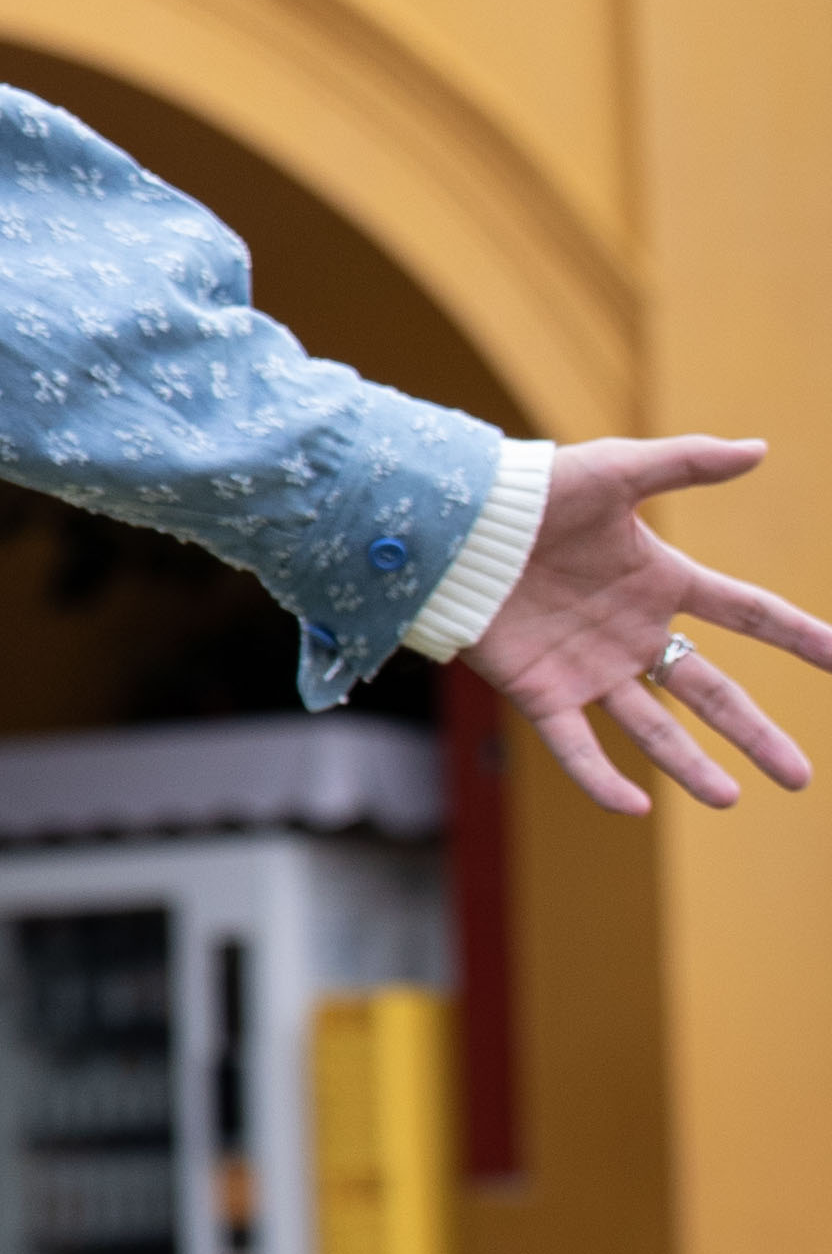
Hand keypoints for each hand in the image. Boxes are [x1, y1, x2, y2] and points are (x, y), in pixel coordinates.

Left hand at [472, 437, 831, 819]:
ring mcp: (590, 667)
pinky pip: (577, 745)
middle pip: (711, 691)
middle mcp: (633, 632)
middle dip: (756, 733)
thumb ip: (687, 463)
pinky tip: (634, 806)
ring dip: (692, 766)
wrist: (456, 523)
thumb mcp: (616, 470)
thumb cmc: (536, 489)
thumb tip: (761, 448)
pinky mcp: (541, 691)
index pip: (746, 612)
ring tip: (731, 799)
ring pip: (653, 728)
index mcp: (661, 582)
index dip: (797, 636)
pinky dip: (602, 777)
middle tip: (800, 777)